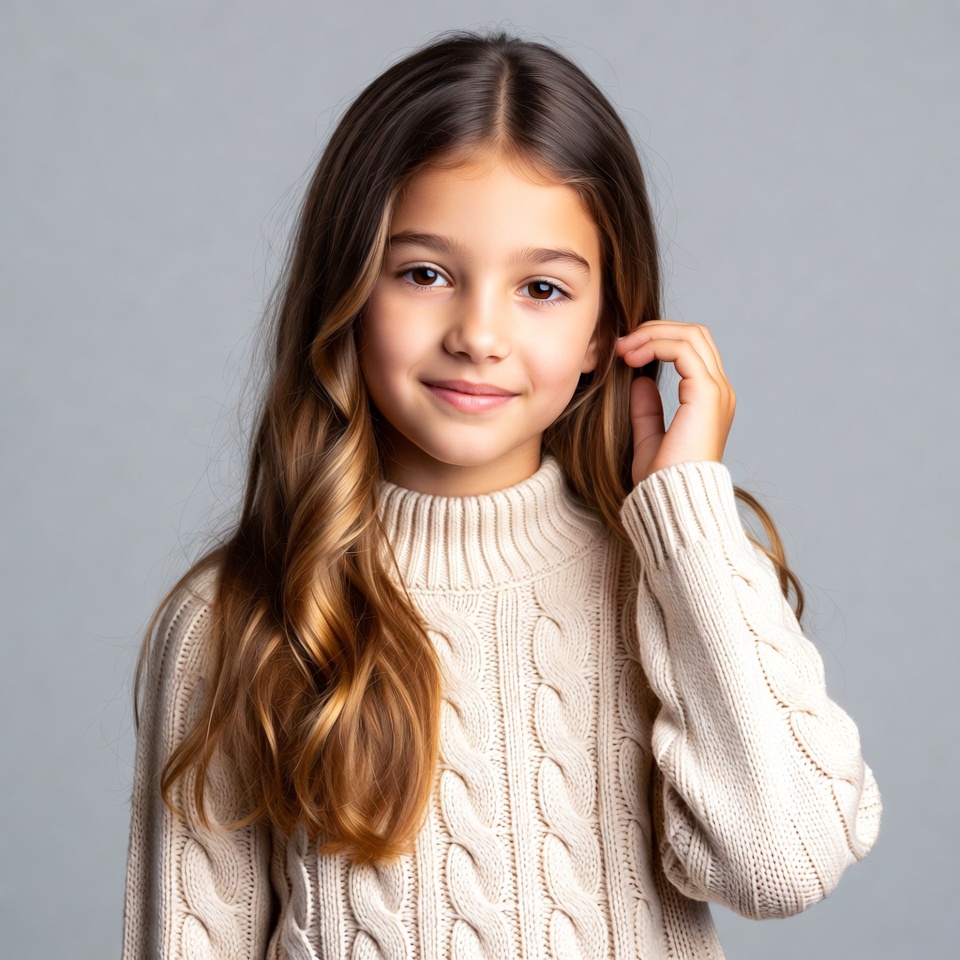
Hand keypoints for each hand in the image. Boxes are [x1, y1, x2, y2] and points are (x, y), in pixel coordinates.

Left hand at [615, 321, 735, 485]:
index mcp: (709, 400)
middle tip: (621, 343)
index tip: (624, 351)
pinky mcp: (707, 394)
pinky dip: (656, 345)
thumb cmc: (661, 480)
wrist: (672, 500)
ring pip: (691, 335)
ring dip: (652, 334)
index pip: (691, 349)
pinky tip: (632, 357)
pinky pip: (683, 350)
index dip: (658, 341)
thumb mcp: (649, 438)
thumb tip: (639, 380)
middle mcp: (720, 391)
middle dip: (655, 330)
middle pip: (695, 334)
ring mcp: (717, 391)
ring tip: (622, 348)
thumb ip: (647, 408)